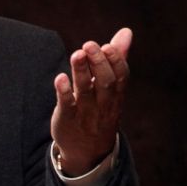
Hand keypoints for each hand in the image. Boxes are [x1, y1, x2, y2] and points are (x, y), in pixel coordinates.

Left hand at [50, 28, 131, 175]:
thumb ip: (116, 60)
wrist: (88, 153)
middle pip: (106, 83)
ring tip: (76, 54)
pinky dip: (64, 92)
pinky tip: (60, 78)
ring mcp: (86, 114)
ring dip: (81, 72)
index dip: (116, 61)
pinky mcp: (67, 121)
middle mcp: (103, 105)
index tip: (107, 45)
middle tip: (89, 44)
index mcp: (116, 96)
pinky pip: (67, 106)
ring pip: (85, 92)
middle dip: (99, 63)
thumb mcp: (111, 89)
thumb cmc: (100, 111)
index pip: (121, 77)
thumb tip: (126, 31)